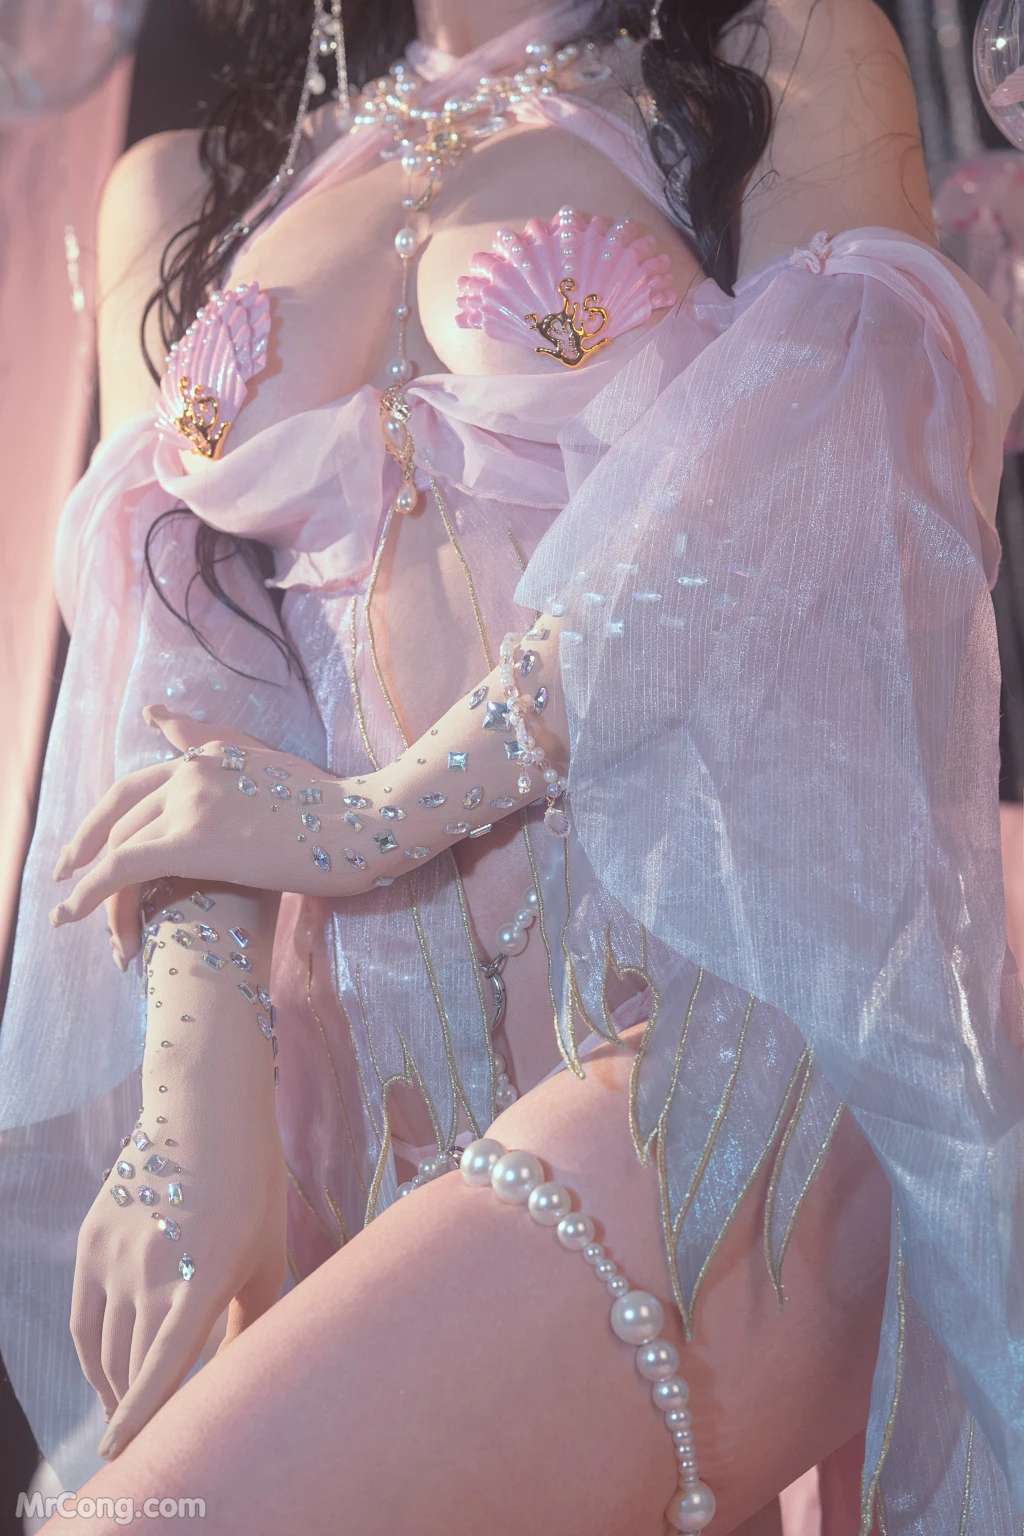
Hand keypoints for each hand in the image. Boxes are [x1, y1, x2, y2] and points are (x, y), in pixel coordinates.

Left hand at [51, 708, 372, 926]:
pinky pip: (120, 866)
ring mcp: (191, 800)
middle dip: (85, 851)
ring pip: (118, 845)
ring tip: (77, 919)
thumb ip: (219, 747)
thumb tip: (159, 719)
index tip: (82, 847)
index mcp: (212, 754)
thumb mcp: (273, 768)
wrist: (362, 824)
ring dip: (92, 887)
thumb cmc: (335, 807)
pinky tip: (69, 913)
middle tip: (64, 885)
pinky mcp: (192, 840)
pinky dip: (87, 890)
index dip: (104, 817)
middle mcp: (193, 770)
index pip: (138, 785)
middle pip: (119, 815)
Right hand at [73, 1090, 285, 1457]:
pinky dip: (92, 1357)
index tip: (123, 1452)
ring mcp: (115, 1258)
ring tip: (129, 1414)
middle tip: (155, 1439)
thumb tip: (232, 1378)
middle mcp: (152, 1272)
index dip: (141, 1416)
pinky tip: (109, 1374)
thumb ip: (250, 1323)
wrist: (204, 1112)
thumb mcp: (265, 1256)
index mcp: (203, 1278)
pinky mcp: (91, 1243)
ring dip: (114, 1390)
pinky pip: (83, 1320)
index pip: (162, 1368)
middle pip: (132, 1368)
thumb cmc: (251, 1188)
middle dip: (140, 1410)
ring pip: (105, 1350)